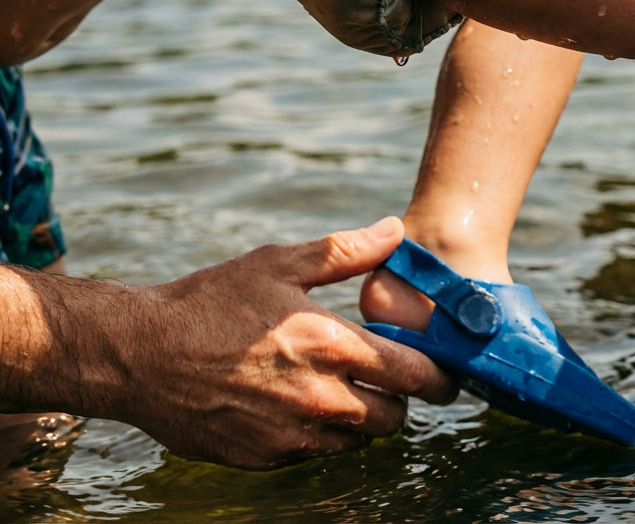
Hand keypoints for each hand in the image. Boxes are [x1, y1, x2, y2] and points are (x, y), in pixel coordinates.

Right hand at [118, 217, 455, 469]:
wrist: (137, 355)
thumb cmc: (208, 303)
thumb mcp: (278, 265)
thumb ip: (345, 251)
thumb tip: (395, 231)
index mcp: (332, 348)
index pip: (417, 376)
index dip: (438, 375)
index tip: (442, 371)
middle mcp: (319, 399)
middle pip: (396, 417)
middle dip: (400, 399)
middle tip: (387, 378)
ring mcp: (292, 436)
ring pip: (358, 440)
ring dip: (360, 419)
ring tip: (341, 387)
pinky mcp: (265, 458)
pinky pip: (315, 453)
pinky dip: (319, 434)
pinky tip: (298, 404)